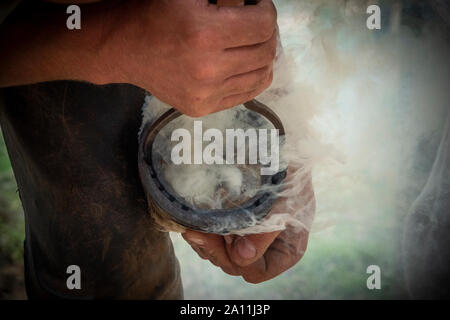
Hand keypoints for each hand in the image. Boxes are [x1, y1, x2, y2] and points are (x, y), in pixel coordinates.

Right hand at [109, 0, 277, 115]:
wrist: (125, 49)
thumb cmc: (156, 13)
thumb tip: (257, 3)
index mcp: (204, 33)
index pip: (263, 24)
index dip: (265, 9)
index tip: (256, 5)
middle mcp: (207, 69)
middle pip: (265, 51)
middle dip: (267, 33)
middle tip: (254, 25)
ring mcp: (205, 94)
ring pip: (261, 75)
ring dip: (263, 56)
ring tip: (251, 44)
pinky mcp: (202, 108)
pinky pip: (247, 93)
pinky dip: (253, 76)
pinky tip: (245, 63)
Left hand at [182, 168, 314, 282]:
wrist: (278, 145)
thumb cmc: (288, 172)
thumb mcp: (284, 200)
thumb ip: (264, 231)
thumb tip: (242, 257)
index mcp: (286, 248)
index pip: (258, 271)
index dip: (237, 260)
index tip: (223, 238)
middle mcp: (267, 247)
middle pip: (235, 265)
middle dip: (215, 250)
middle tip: (196, 233)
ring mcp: (249, 236)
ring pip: (221, 254)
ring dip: (205, 243)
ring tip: (193, 229)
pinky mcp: (235, 224)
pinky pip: (215, 240)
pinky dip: (203, 233)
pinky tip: (195, 222)